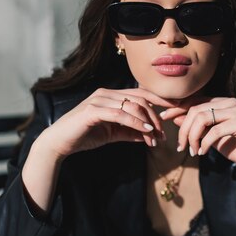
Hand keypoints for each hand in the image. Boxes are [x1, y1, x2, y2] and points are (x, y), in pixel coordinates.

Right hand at [38, 87, 177, 159]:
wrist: (59, 142)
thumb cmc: (84, 135)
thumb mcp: (113, 133)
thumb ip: (130, 131)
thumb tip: (149, 135)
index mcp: (111, 95)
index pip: (140, 93)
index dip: (159, 100)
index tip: (175, 110)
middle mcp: (106, 93)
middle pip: (140, 99)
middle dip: (156, 116)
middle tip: (163, 134)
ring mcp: (99, 99)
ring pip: (132, 106)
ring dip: (147, 122)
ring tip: (155, 137)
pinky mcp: (93, 110)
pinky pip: (120, 114)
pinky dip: (135, 122)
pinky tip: (145, 131)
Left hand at [161, 95, 235, 174]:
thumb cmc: (234, 146)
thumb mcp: (209, 136)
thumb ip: (195, 126)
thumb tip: (175, 117)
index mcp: (221, 102)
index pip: (194, 101)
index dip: (176, 108)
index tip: (163, 118)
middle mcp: (229, 102)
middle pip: (195, 110)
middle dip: (183, 130)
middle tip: (180, 147)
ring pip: (203, 117)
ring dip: (192, 136)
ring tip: (192, 150)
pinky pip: (215, 130)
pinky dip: (205, 142)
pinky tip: (203, 152)